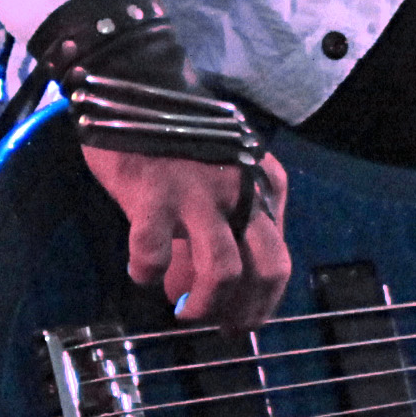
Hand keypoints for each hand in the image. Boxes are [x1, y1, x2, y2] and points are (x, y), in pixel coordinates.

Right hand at [80, 146, 291, 329]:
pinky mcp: (157, 191)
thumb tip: (191, 292)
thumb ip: (215, 233)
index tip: (237, 320)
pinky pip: (155, 252)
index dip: (261, 302)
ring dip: (205, 305)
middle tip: (221, 329)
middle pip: (268, 269)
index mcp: (266, 186)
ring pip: (223, 270)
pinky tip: (141, 271)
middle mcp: (243, 189)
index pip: (279, 261)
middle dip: (247, 312)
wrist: (136, 87)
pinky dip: (147, 272)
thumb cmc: (177, 144)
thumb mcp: (216, 184)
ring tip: (183, 313)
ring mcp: (201, 191)